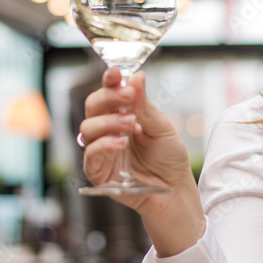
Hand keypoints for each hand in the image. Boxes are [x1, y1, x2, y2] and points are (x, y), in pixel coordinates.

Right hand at [81, 68, 204, 254]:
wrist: (175, 190)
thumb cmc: (169, 158)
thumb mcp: (161, 127)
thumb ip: (144, 105)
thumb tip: (137, 77)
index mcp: (122, 114)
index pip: (108, 92)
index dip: (109, 80)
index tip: (116, 72)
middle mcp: (107, 129)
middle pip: (92, 106)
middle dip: (108, 97)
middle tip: (128, 96)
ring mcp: (101, 150)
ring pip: (87, 128)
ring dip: (108, 122)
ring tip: (130, 124)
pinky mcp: (98, 171)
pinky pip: (90, 155)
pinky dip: (104, 145)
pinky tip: (121, 143)